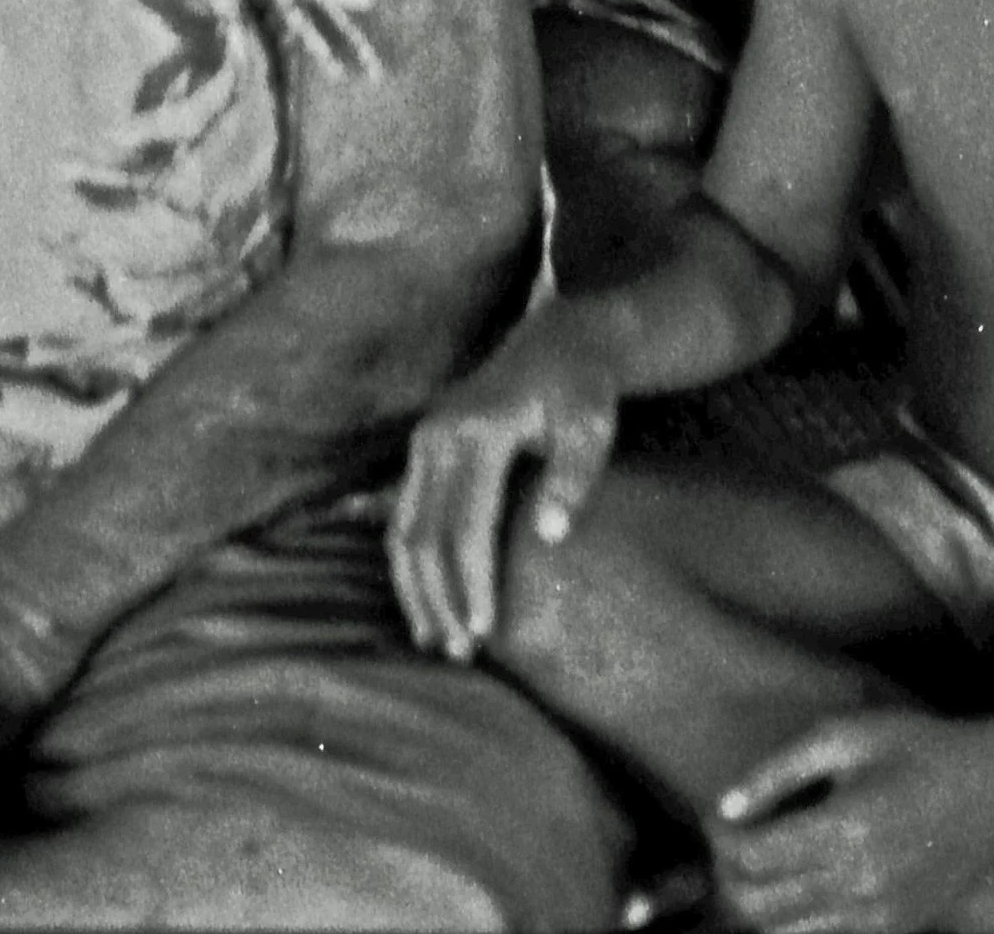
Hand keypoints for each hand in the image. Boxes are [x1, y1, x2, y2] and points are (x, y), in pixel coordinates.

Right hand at [387, 306, 621, 659]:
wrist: (560, 340)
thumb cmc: (584, 389)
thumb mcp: (592, 426)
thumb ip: (574, 477)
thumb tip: (553, 535)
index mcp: (479, 430)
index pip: (467, 526)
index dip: (473, 582)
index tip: (484, 633)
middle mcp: (439, 434)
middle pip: (424, 534)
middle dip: (438, 598)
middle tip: (459, 653)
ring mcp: (425, 439)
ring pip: (402, 528)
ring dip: (415, 588)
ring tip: (435, 640)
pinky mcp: (423, 447)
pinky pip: (402, 514)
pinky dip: (407, 562)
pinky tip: (421, 601)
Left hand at [712, 705, 993, 933]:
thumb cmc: (915, 747)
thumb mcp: (844, 735)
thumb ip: (778, 772)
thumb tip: (723, 808)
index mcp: (844, 830)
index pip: (752, 858)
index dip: (720, 838)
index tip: (715, 814)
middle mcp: (860, 885)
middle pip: (760, 906)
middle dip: (728, 876)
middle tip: (728, 843)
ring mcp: (880, 916)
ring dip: (758, 905)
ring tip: (757, 865)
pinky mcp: (895, 929)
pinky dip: (796, 921)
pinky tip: (795, 883)